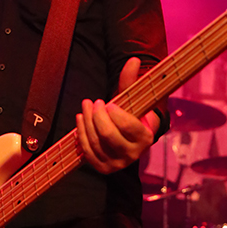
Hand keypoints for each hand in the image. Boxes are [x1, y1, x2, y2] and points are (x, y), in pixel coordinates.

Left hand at [76, 57, 155, 174]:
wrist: (127, 137)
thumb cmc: (131, 114)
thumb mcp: (133, 98)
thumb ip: (131, 80)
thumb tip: (134, 60)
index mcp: (145, 138)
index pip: (128, 126)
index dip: (114, 113)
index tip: (108, 102)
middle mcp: (133, 154)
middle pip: (108, 134)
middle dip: (97, 116)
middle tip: (94, 102)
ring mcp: (117, 164)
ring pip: (95, 142)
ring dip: (86, 121)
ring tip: (85, 106)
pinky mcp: (103, 168)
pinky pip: (87, 152)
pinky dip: (81, 134)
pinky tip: (80, 119)